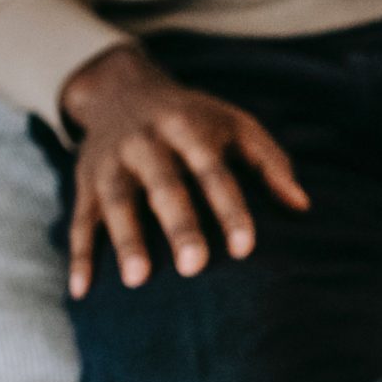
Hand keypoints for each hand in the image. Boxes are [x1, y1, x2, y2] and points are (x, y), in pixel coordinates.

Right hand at [57, 44, 308, 297]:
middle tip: (193, 267)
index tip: (245, 249)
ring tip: (138, 280)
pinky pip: (80, 220)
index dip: (229, 209)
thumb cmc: (196, 120)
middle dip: (178, 225)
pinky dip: (79, 255)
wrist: (121, 90)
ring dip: (127, 240)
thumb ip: (270, 162)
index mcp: (188, 128)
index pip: (213, 171)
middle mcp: (146, 143)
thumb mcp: (236, 125)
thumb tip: (302, 206)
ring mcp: (111, 163)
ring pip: (117, 202)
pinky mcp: (84, 183)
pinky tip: (82, 291)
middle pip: (163, 186)